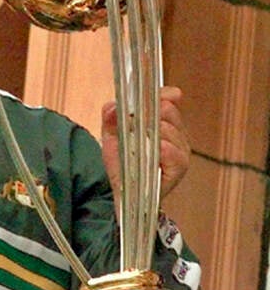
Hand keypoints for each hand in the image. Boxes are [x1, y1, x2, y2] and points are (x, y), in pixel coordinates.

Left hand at [101, 86, 190, 208]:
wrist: (125, 195)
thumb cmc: (122, 165)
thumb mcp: (112, 138)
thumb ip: (110, 119)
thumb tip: (111, 107)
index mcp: (164, 125)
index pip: (168, 101)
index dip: (160, 94)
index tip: (146, 94)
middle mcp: (177, 136)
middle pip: (169, 111)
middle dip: (149, 112)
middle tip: (132, 121)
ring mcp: (180, 152)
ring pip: (170, 129)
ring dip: (152, 130)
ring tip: (139, 139)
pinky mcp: (179, 169)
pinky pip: (174, 153)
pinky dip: (163, 148)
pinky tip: (155, 149)